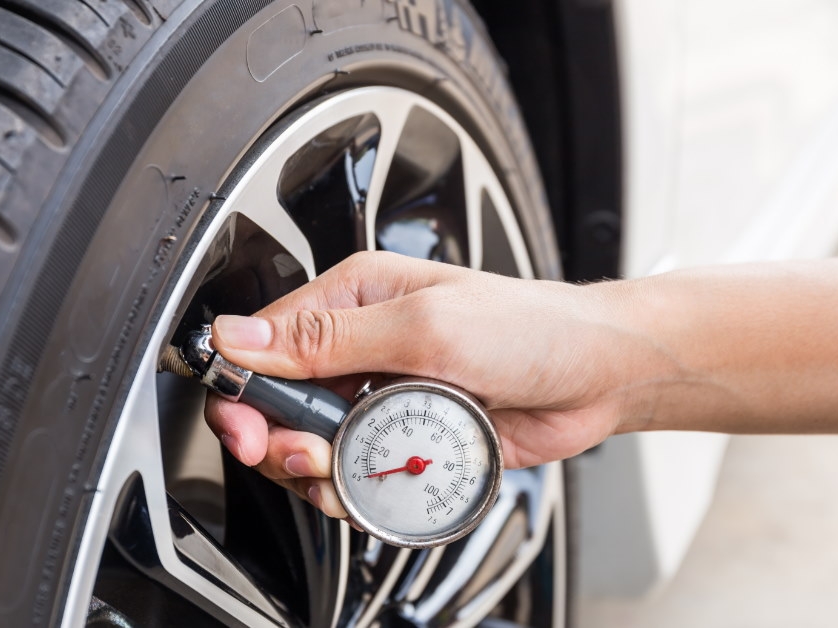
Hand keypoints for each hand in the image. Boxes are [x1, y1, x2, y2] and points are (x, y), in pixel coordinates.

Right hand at [204, 251, 650, 518]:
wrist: (596, 375)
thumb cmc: (530, 328)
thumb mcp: (425, 326)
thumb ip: (329, 338)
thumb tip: (242, 336)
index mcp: (353, 298)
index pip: (262, 343)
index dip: (242, 391)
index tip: (250, 429)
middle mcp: (360, 345)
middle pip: (279, 404)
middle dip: (282, 441)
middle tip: (309, 457)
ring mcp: (381, 395)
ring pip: (314, 447)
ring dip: (321, 472)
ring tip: (349, 473)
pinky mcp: (405, 437)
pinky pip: (357, 473)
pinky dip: (358, 490)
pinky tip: (378, 486)